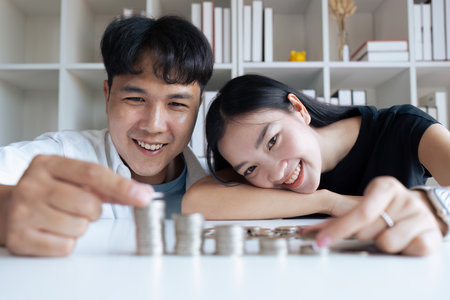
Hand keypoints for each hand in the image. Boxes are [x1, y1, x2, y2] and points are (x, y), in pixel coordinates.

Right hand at [4, 155, 155, 256]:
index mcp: (47, 164)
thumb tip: (141, 194)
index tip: (144, 196)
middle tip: (79, 208)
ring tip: (62, 218)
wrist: (5, 210)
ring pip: (79, 227)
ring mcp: (23, 211)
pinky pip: (66, 246)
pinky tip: (53, 231)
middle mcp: (32, 185)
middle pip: (89, 204)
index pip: (92, 173)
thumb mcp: (71, 179)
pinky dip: (67, 243)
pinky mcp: (20, 238)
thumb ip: (106, 185)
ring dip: (79, 227)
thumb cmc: (47, 192)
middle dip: (94, 211)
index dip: (122, 186)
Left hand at [307, 177, 442, 255]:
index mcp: (385, 186)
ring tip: (388, 234)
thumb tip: (306, 230)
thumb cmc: (388, 211)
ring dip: (382, 244)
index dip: (339, 229)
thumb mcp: (364, 206)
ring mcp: (420, 215)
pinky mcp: (432, 235)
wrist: (422, 214)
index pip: (359, 211)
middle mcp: (404, 198)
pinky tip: (403, 241)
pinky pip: (410, 250)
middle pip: (368, 230)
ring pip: (387, 242)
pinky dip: (403, 251)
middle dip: (362, 236)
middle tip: (369, 231)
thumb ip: (336, 217)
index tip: (321, 241)